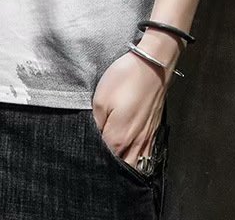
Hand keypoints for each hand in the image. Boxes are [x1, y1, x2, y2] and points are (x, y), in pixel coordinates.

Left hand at [91, 34, 178, 168]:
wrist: (152, 65)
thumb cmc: (125, 79)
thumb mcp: (100, 99)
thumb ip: (94, 126)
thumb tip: (90, 142)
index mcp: (118, 139)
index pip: (102, 161)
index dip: (91, 159)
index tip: (82, 155)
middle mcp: (134, 145)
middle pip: (119, 168)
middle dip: (107, 169)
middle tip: (94, 161)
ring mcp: (146, 140)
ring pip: (134, 166)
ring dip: (122, 167)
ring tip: (110, 162)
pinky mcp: (152, 133)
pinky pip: (145, 157)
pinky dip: (136, 162)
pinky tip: (128, 156)